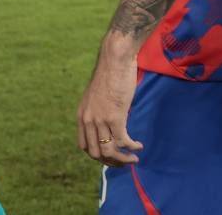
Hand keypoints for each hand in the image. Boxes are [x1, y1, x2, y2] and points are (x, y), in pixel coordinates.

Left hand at [77, 39, 143, 166]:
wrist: (116, 59)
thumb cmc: (111, 72)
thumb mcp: (98, 94)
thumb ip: (99, 109)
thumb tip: (110, 117)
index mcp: (82, 116)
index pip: (84, 146)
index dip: (97, 155)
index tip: (110, 155)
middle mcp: (88, 121)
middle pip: (95, 153)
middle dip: (111, 161)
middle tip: (124, 162)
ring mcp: (100, 120)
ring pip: (109, 151)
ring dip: (122, 159)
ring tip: (133, 159)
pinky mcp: (115, 116)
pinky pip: (122, 141)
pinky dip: (131, 147)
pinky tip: (139, 146)